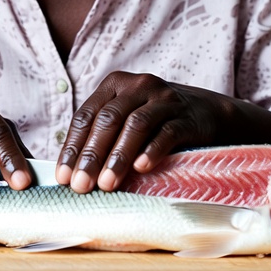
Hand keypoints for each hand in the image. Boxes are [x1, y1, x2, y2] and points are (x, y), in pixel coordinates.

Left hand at [55, 71, 229, 192]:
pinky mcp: (186, 116)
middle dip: (92, 155)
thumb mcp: (127, 118)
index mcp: (116, 84)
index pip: (87, 115)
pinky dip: (152, 150)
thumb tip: (72, 175)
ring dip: (119, 156)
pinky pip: (166, 132)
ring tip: (107, 184)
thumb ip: (103, 136)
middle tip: (81, 186)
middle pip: (109, 119)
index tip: (63, 177)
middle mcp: (139, 86)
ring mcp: (164, 99)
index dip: (73, 146)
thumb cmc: (156, 121)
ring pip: (136, 124)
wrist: (207, 113)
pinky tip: (141, 168)